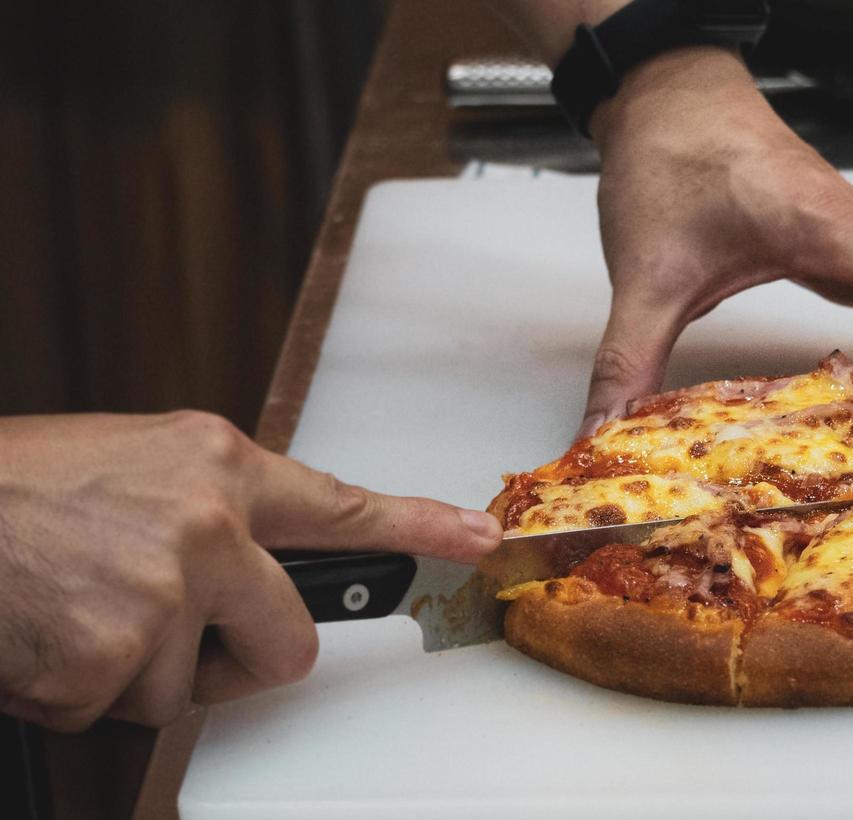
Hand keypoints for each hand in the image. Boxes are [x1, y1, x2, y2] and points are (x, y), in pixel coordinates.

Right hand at [0, 411, 500, 730]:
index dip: (422, 529)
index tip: (482, 541)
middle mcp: (206, 527)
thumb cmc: (18, 487)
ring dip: (132, 670)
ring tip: (73, 607)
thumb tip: (256, 565)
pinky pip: (116, 713)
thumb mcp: (136, 464)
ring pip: (185, 688)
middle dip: (237, 660)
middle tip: (169, 630)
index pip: (343, 504)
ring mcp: (160, 598)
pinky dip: (74, 692)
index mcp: (218, 467)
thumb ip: (212, 510)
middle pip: (288, 645)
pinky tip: (41, 634)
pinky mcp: (105, 664)